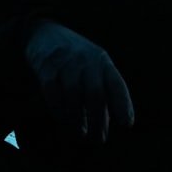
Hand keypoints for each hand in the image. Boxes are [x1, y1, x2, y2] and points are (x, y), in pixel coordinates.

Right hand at [25, 21, 133, 144]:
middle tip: (98, 139)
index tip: (126, 125)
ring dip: (77, 119)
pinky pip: (52, 92)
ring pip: (73, 95)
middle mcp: (86, 60)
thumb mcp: (93, 67)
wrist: (44, 32)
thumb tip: (101, 128)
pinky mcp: (45, 65)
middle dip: (98, 120)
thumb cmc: (75, 59)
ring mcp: (65, 61)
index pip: (116, 84)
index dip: (122, 104)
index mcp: (102, 61)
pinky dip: (58, 110)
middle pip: (95, 94)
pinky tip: (63, 119)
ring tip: (81, 133)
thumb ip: (100, 92)